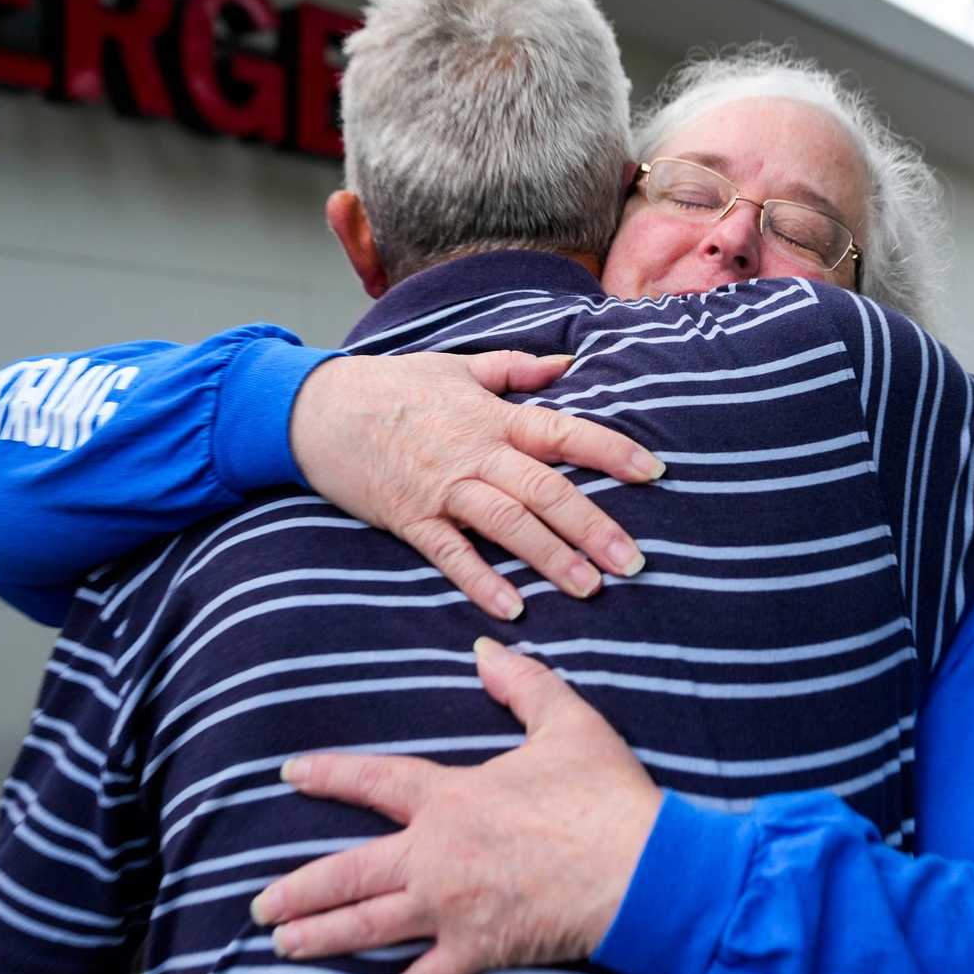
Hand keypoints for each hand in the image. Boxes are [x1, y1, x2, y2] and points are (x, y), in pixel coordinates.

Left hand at [250, 637, 662, 973]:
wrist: (642, 867)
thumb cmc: (604, 793)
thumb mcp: (566, 722)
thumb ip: (520, 683)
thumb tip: (485, 646)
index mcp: (451, 797)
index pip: (374, 781)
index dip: (329, 775)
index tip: (290, 775)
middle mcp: (436, 855)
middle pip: (350, 871)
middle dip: (300, 888)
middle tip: (262, 904)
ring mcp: (453, 908)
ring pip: (369, 926)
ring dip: (320, 937)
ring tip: (282, 945)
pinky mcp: (479, 949)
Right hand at [289, 352, 663, 619]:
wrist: (319, 408)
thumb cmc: (393, 385)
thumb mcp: (457, 366)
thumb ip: (515, 369)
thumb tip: (567, 365)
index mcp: (494, 416)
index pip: (565, 432)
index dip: (611, 451)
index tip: (654, 473)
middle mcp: (476, 452)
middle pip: (546, 490)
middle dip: (594, 526)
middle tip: (633, 562)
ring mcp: (443, 487)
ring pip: (507, 524)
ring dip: (550, 557)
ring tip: (589, 589)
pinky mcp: (410, 518)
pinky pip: (451, 553)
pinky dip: (481, 580)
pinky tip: (513, 607)